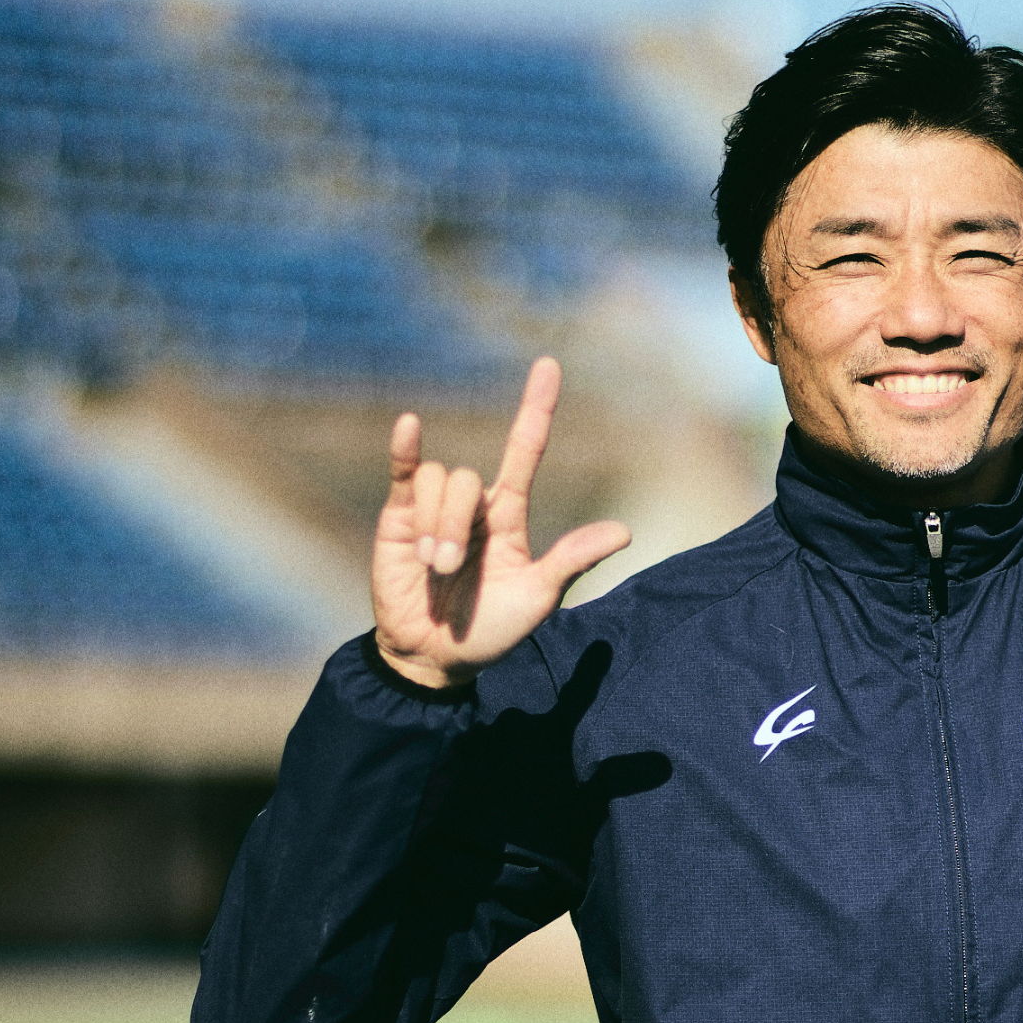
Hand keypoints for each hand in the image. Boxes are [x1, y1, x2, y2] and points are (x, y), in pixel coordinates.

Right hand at [371, 358, 630, 689]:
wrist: (434, 657)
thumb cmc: (491, 630)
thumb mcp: (537, 598)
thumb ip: (571, 561)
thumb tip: (624, 532)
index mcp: (509, 516)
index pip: (525, 450)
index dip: (537, 408)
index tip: (549, 365)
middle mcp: (473, 505)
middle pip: (467, 479)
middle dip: (454, 527)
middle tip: (448, 572)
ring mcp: (434, 508)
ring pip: (438, 481)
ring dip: (433, 527)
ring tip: (429, 568)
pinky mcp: (398, 518)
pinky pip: (404, 472)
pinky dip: (405, 449)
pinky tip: (409, 427)